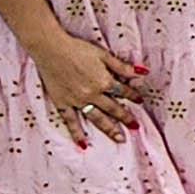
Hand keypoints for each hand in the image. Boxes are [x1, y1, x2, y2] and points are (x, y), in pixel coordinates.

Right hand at [32, 30, 148, 145]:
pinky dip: (77, 134)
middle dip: (126, 118)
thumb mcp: (103, 55)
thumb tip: (143, 72)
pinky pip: (71, 121)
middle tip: (135, 127)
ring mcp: (77, 101)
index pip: (123, 92)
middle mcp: (93, 94)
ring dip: (109, 130)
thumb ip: (123, 67)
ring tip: (119, 139)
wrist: (51, 48)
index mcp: (104, 81)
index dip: (133, 95)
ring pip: (97, 118)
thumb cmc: (77, 48)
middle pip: (113, 109)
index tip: (140, 101)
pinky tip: (83, 145)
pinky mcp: (63, 103)